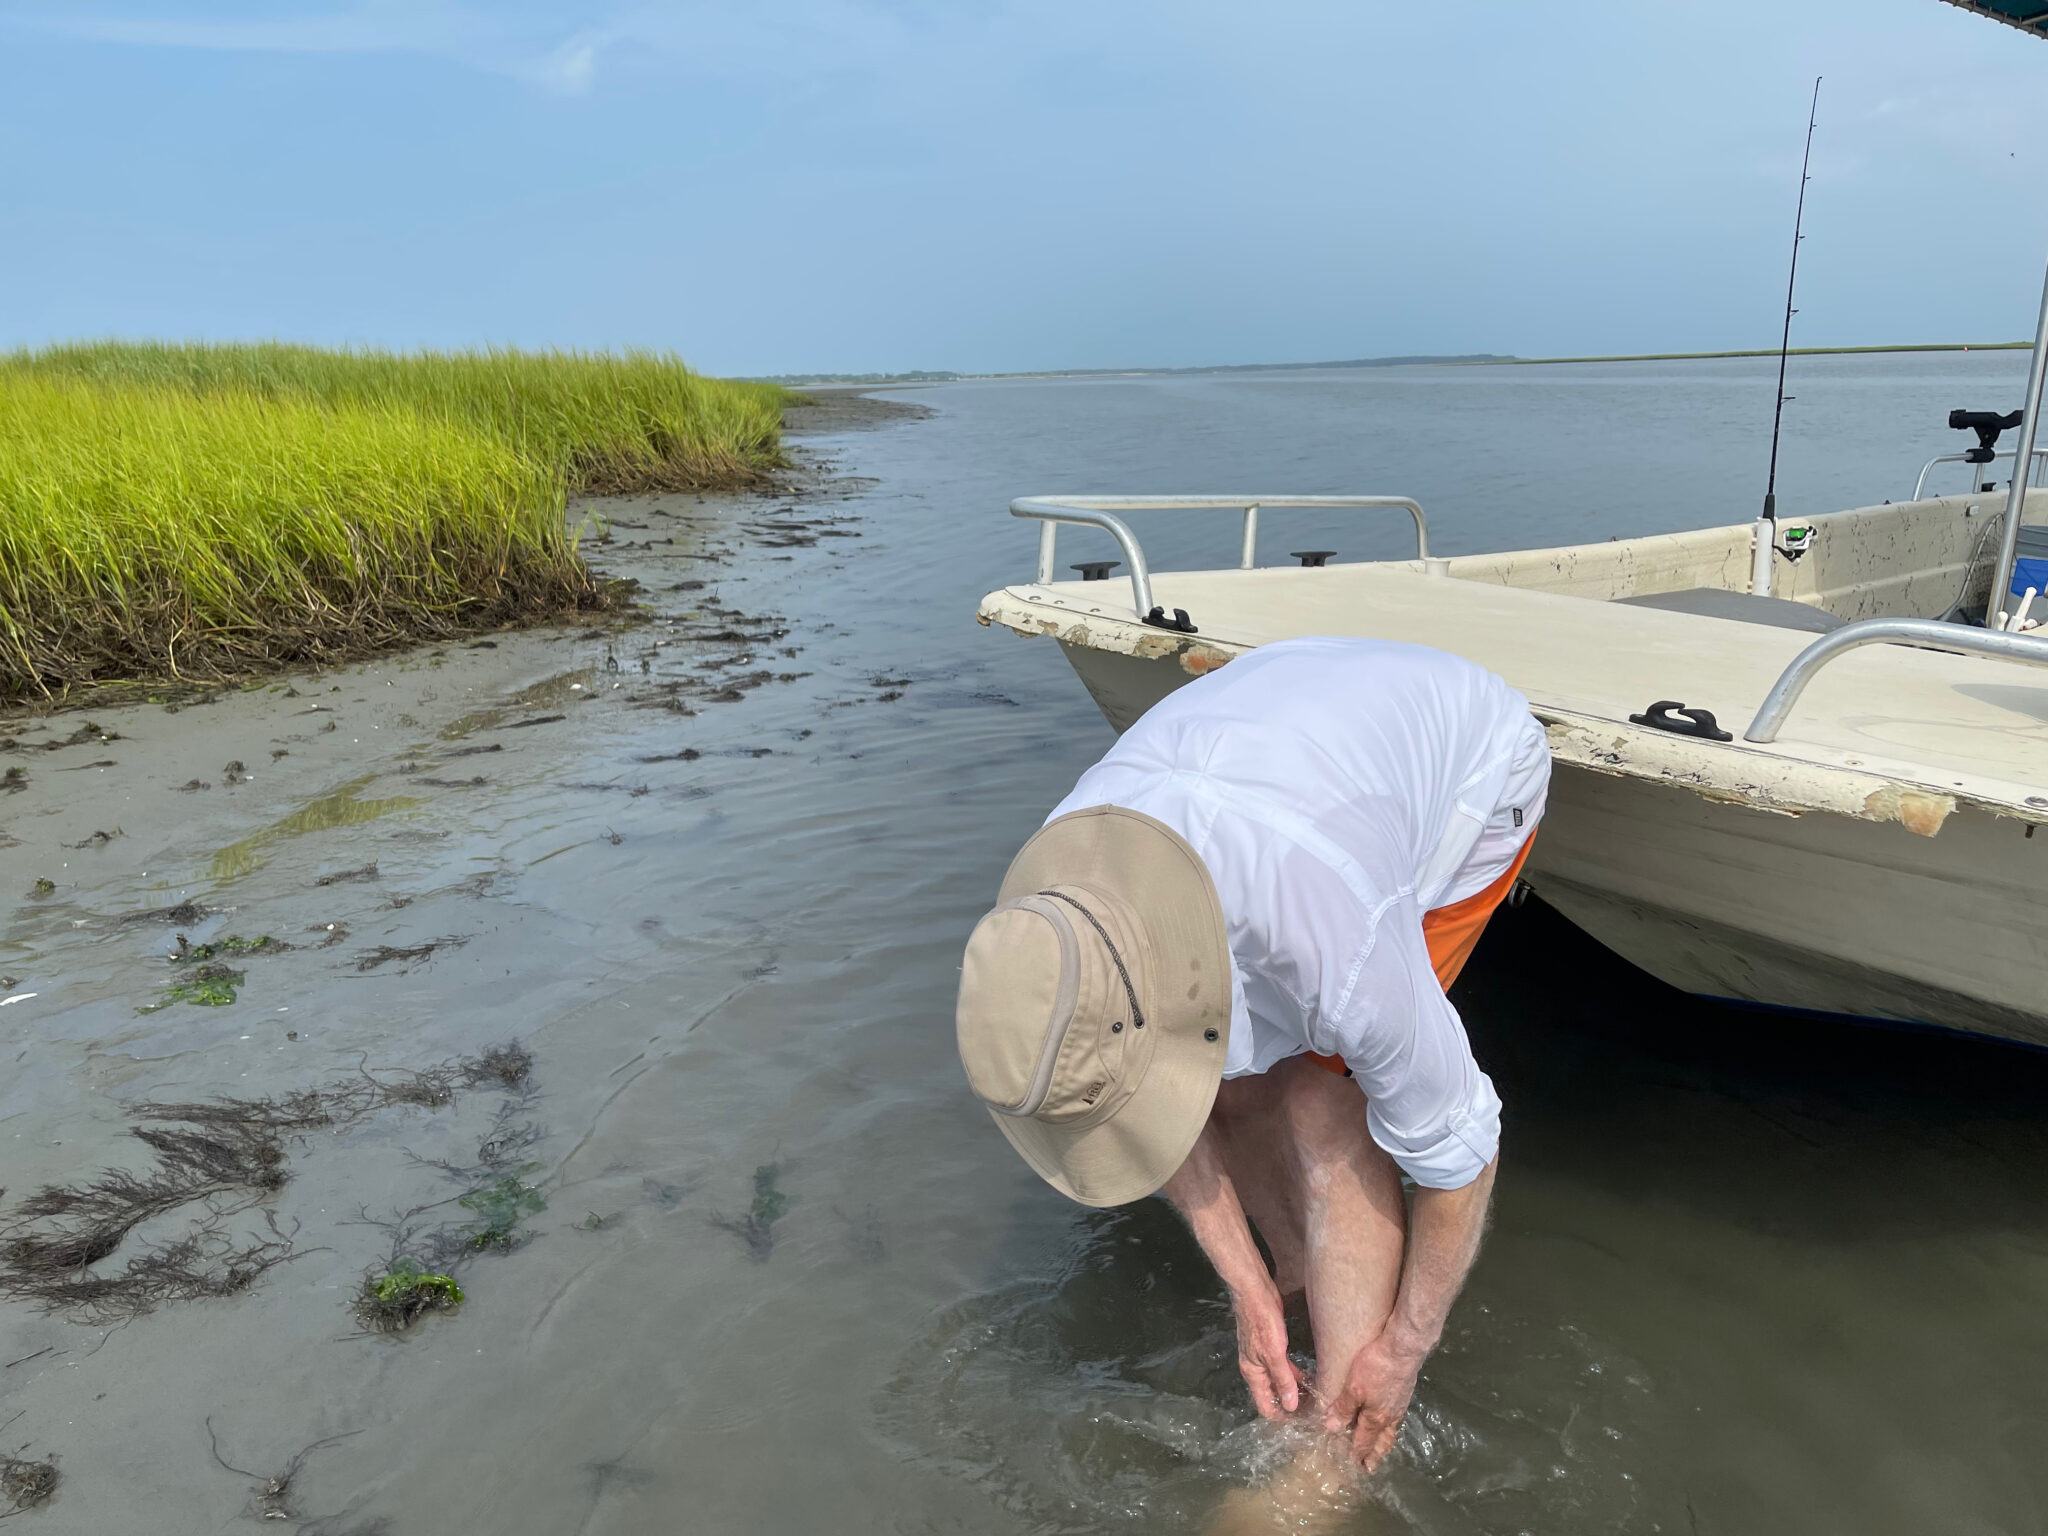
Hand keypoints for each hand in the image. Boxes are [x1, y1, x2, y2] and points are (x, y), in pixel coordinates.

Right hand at [1231, 1282, 1303, 1420]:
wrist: (1254, 1292)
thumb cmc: (1262, 1322)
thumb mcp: (1274, 1353)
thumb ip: (1283, 1380)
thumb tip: (1291, 1406)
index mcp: (1253, 1373)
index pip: (1264, 1406)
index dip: (1281, 1415)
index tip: (1302, 1420)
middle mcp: (1256, 1368)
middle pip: (1272, 1395)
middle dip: (1290, 1403)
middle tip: (1313, 1409)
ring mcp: (1262, 1357)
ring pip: (1278, 1381)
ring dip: (1293, 1389)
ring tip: (1313, 1395)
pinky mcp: (1270, 1346)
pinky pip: (1281, 1368)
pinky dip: (1292, 1375)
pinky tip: (1306, 1376)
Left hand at [1322, 1333, 1423, 1469]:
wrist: (1403, 1348)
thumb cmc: (1376, 1368)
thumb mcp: (1353, 1387)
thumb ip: (1344, 1408)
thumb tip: (1331, 1428)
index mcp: (1376, 1418)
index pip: (1365, 1441)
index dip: (1359, 1453)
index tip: (1356, 1465)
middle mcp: (1390, 1416)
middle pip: (1382, 1441)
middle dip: (1375, 1455)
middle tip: (1370, 1467)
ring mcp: (1400, 1405)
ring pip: (1391, 1430)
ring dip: (1384, 1442)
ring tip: (1380, 1448)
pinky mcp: (1405, 1393)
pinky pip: (1396, 1418)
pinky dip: (1390, 1427)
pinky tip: (1387, 1419)